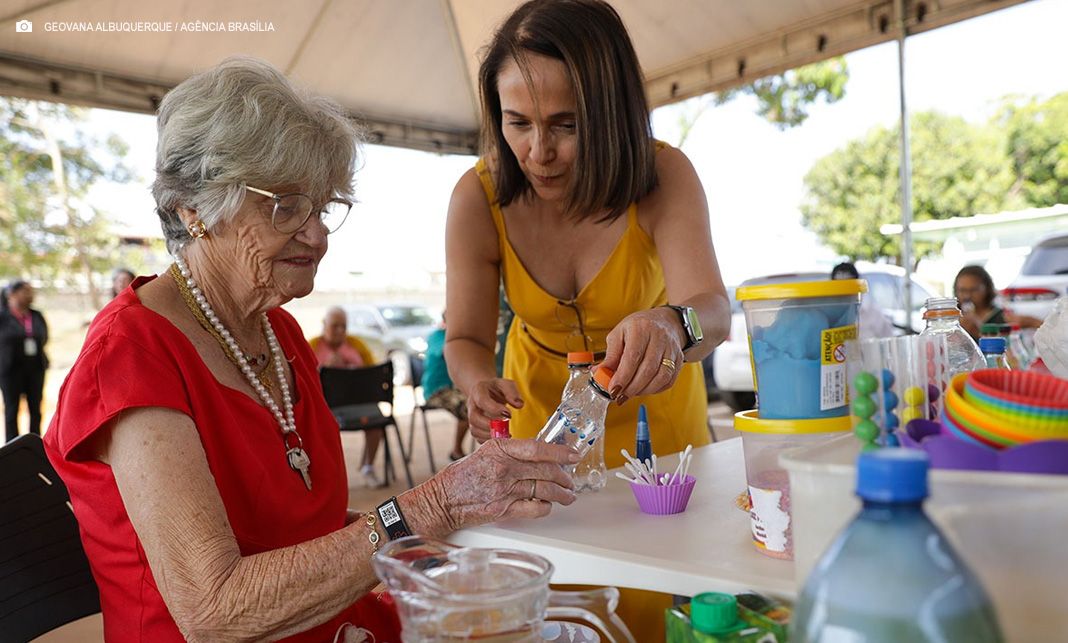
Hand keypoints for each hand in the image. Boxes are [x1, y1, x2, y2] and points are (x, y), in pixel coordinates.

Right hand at [425, 438, 580, 530]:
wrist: (442, 501)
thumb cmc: (461, 477)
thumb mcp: (484, 453)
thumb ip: (509, 452)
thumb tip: (537, 454)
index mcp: (499, 450)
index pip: (537, 448)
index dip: (560, 451)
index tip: (573, 454)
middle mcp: (504, 468)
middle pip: (546, 470)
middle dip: (565, 476)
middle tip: (570, 479)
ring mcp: (505, 490)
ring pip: (545, 490)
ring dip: (562, 494)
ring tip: (568, 495)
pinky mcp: (504, 510)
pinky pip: (535, 508)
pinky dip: (546, 507)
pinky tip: (548, 505)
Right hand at [466, 378, 523, 441]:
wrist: (486, 391)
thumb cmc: (497, 388)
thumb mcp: (506, 384)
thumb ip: (512, 392)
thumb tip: (519, 405)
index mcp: (478, 391)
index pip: (482, 401)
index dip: (495, 409)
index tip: (509, 415)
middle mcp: (472, 405)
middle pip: (474, 418)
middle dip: (490, 425)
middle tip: (505, 427)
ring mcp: (472, 417)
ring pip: (475, 430)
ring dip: (490, 435)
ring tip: (505, 434)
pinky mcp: (475, 427)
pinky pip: (478, 437)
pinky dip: (489, 440)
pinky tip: (501, 437)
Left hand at [600, 307, 685, 403]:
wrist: (665, 322)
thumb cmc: (638, 328)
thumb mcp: (619, 334)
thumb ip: (610, 355)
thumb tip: (598, 373)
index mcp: (641, 328)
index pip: (633, 356)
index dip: (623, 376)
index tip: (613, 389)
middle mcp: (659, 337)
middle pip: (648, 369)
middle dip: (632, 387)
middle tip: (620, 396)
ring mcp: (672, 349)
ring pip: (661, 376)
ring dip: (644, 390)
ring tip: (630, 393)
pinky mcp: (679, 360)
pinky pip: (669, 380)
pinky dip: (655, 389)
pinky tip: (644, 389)